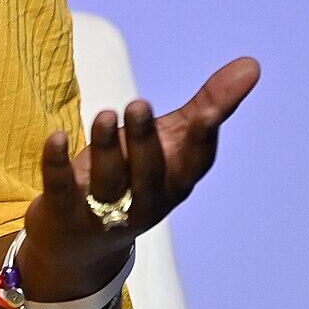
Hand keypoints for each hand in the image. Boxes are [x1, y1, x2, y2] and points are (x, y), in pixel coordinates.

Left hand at [17, 56, 259, 298]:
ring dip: (107, 147)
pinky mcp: (65, 213)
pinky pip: (62, 189)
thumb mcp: (171, 141)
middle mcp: (145, 202)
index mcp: (174, 183)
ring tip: (104, 114)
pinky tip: (56, 137)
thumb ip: (209, 104)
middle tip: (139, 103)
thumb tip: (252, 64)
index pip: (195, 164)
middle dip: (145, 140)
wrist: (81, 245)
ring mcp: (105, 213)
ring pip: (109, 182)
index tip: (209, 111)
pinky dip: (58, 164)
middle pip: (149, 173)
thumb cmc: (136, 178)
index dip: (203, 140)